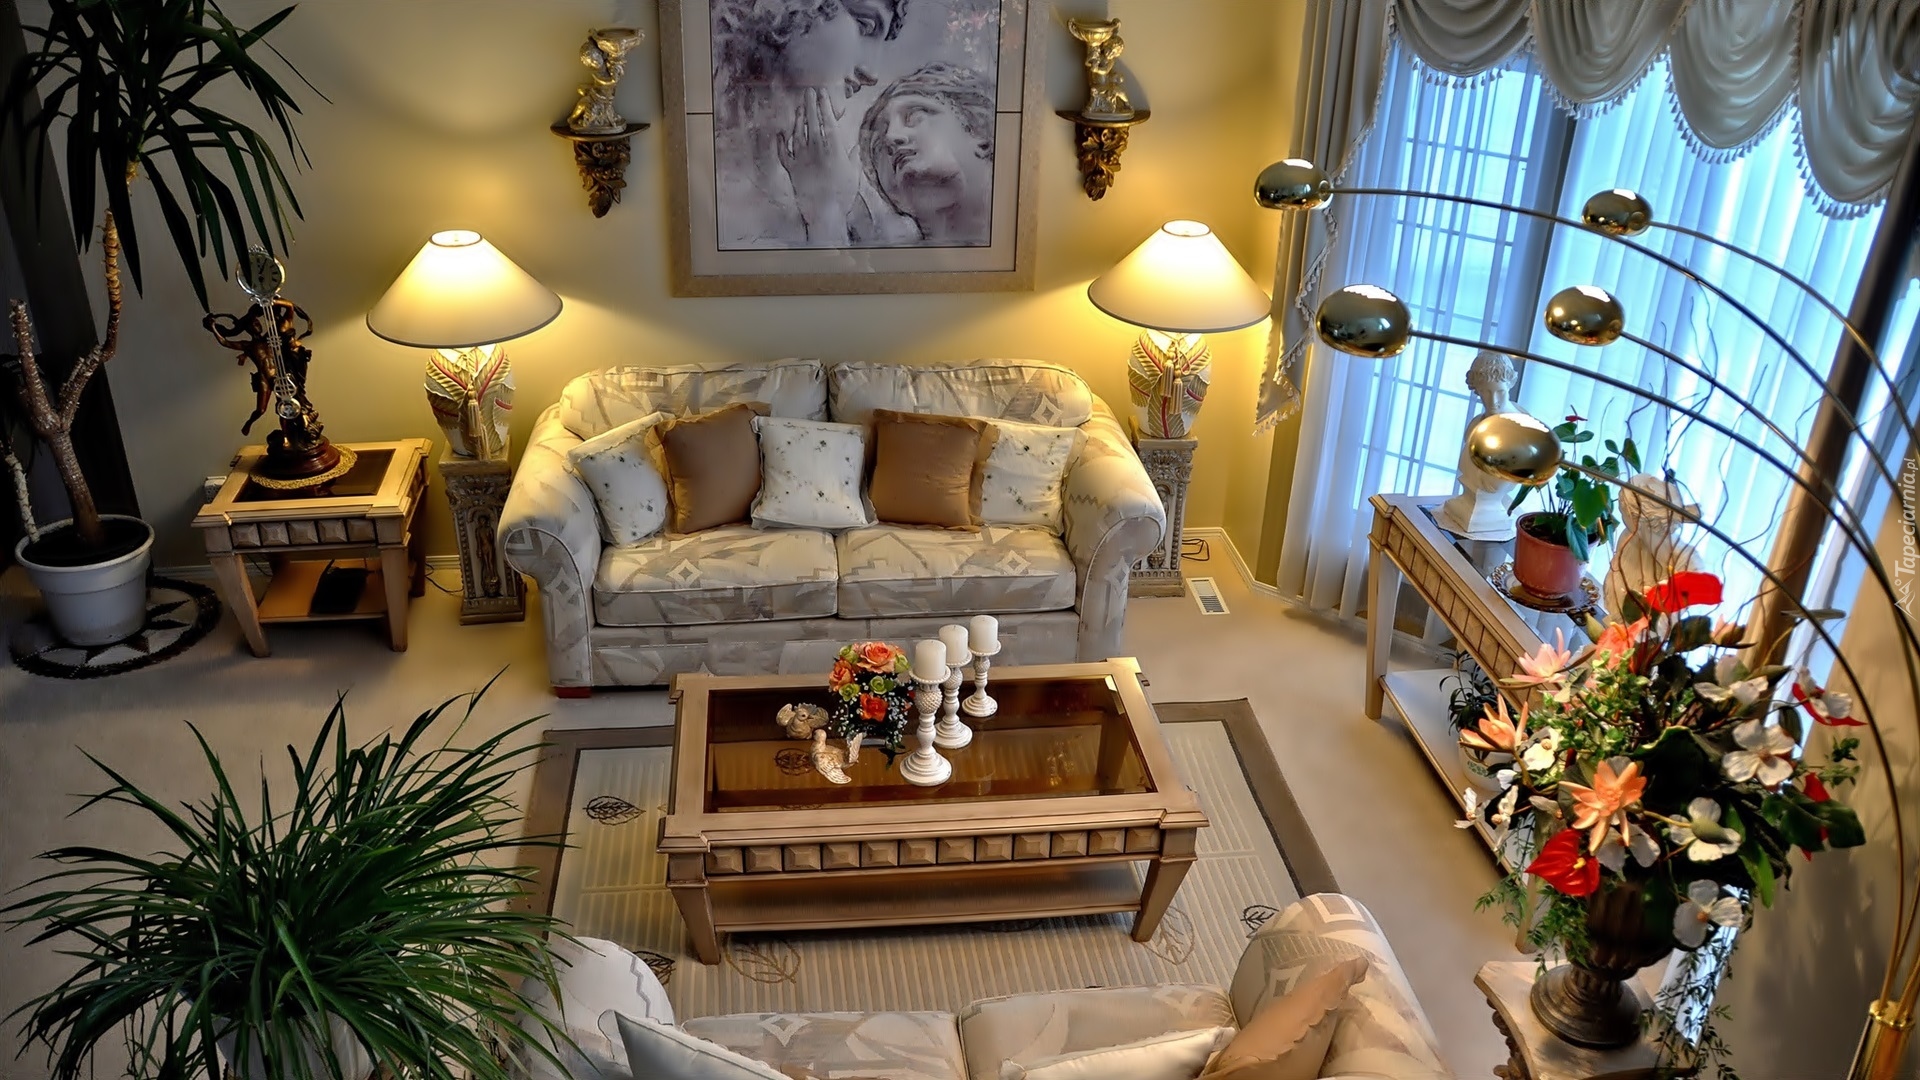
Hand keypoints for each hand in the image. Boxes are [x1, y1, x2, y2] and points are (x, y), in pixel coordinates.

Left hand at [775, 89, 856, 244]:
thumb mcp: (853, 174)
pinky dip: (781, 142)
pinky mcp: (791, 169)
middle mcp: (815, 148)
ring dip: (798, 118)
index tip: (823, 93)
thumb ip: (853, 157)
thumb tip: (855, 146)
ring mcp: (801, 157)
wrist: (824, 213)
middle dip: (810, 104)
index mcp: (833, 148)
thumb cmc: (842, 195)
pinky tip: (781, 133)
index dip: (824, 104)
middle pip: (811, 120)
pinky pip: (783, 152)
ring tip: (800, 107)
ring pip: (797, 131)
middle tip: (809, 91)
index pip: (828, 120)